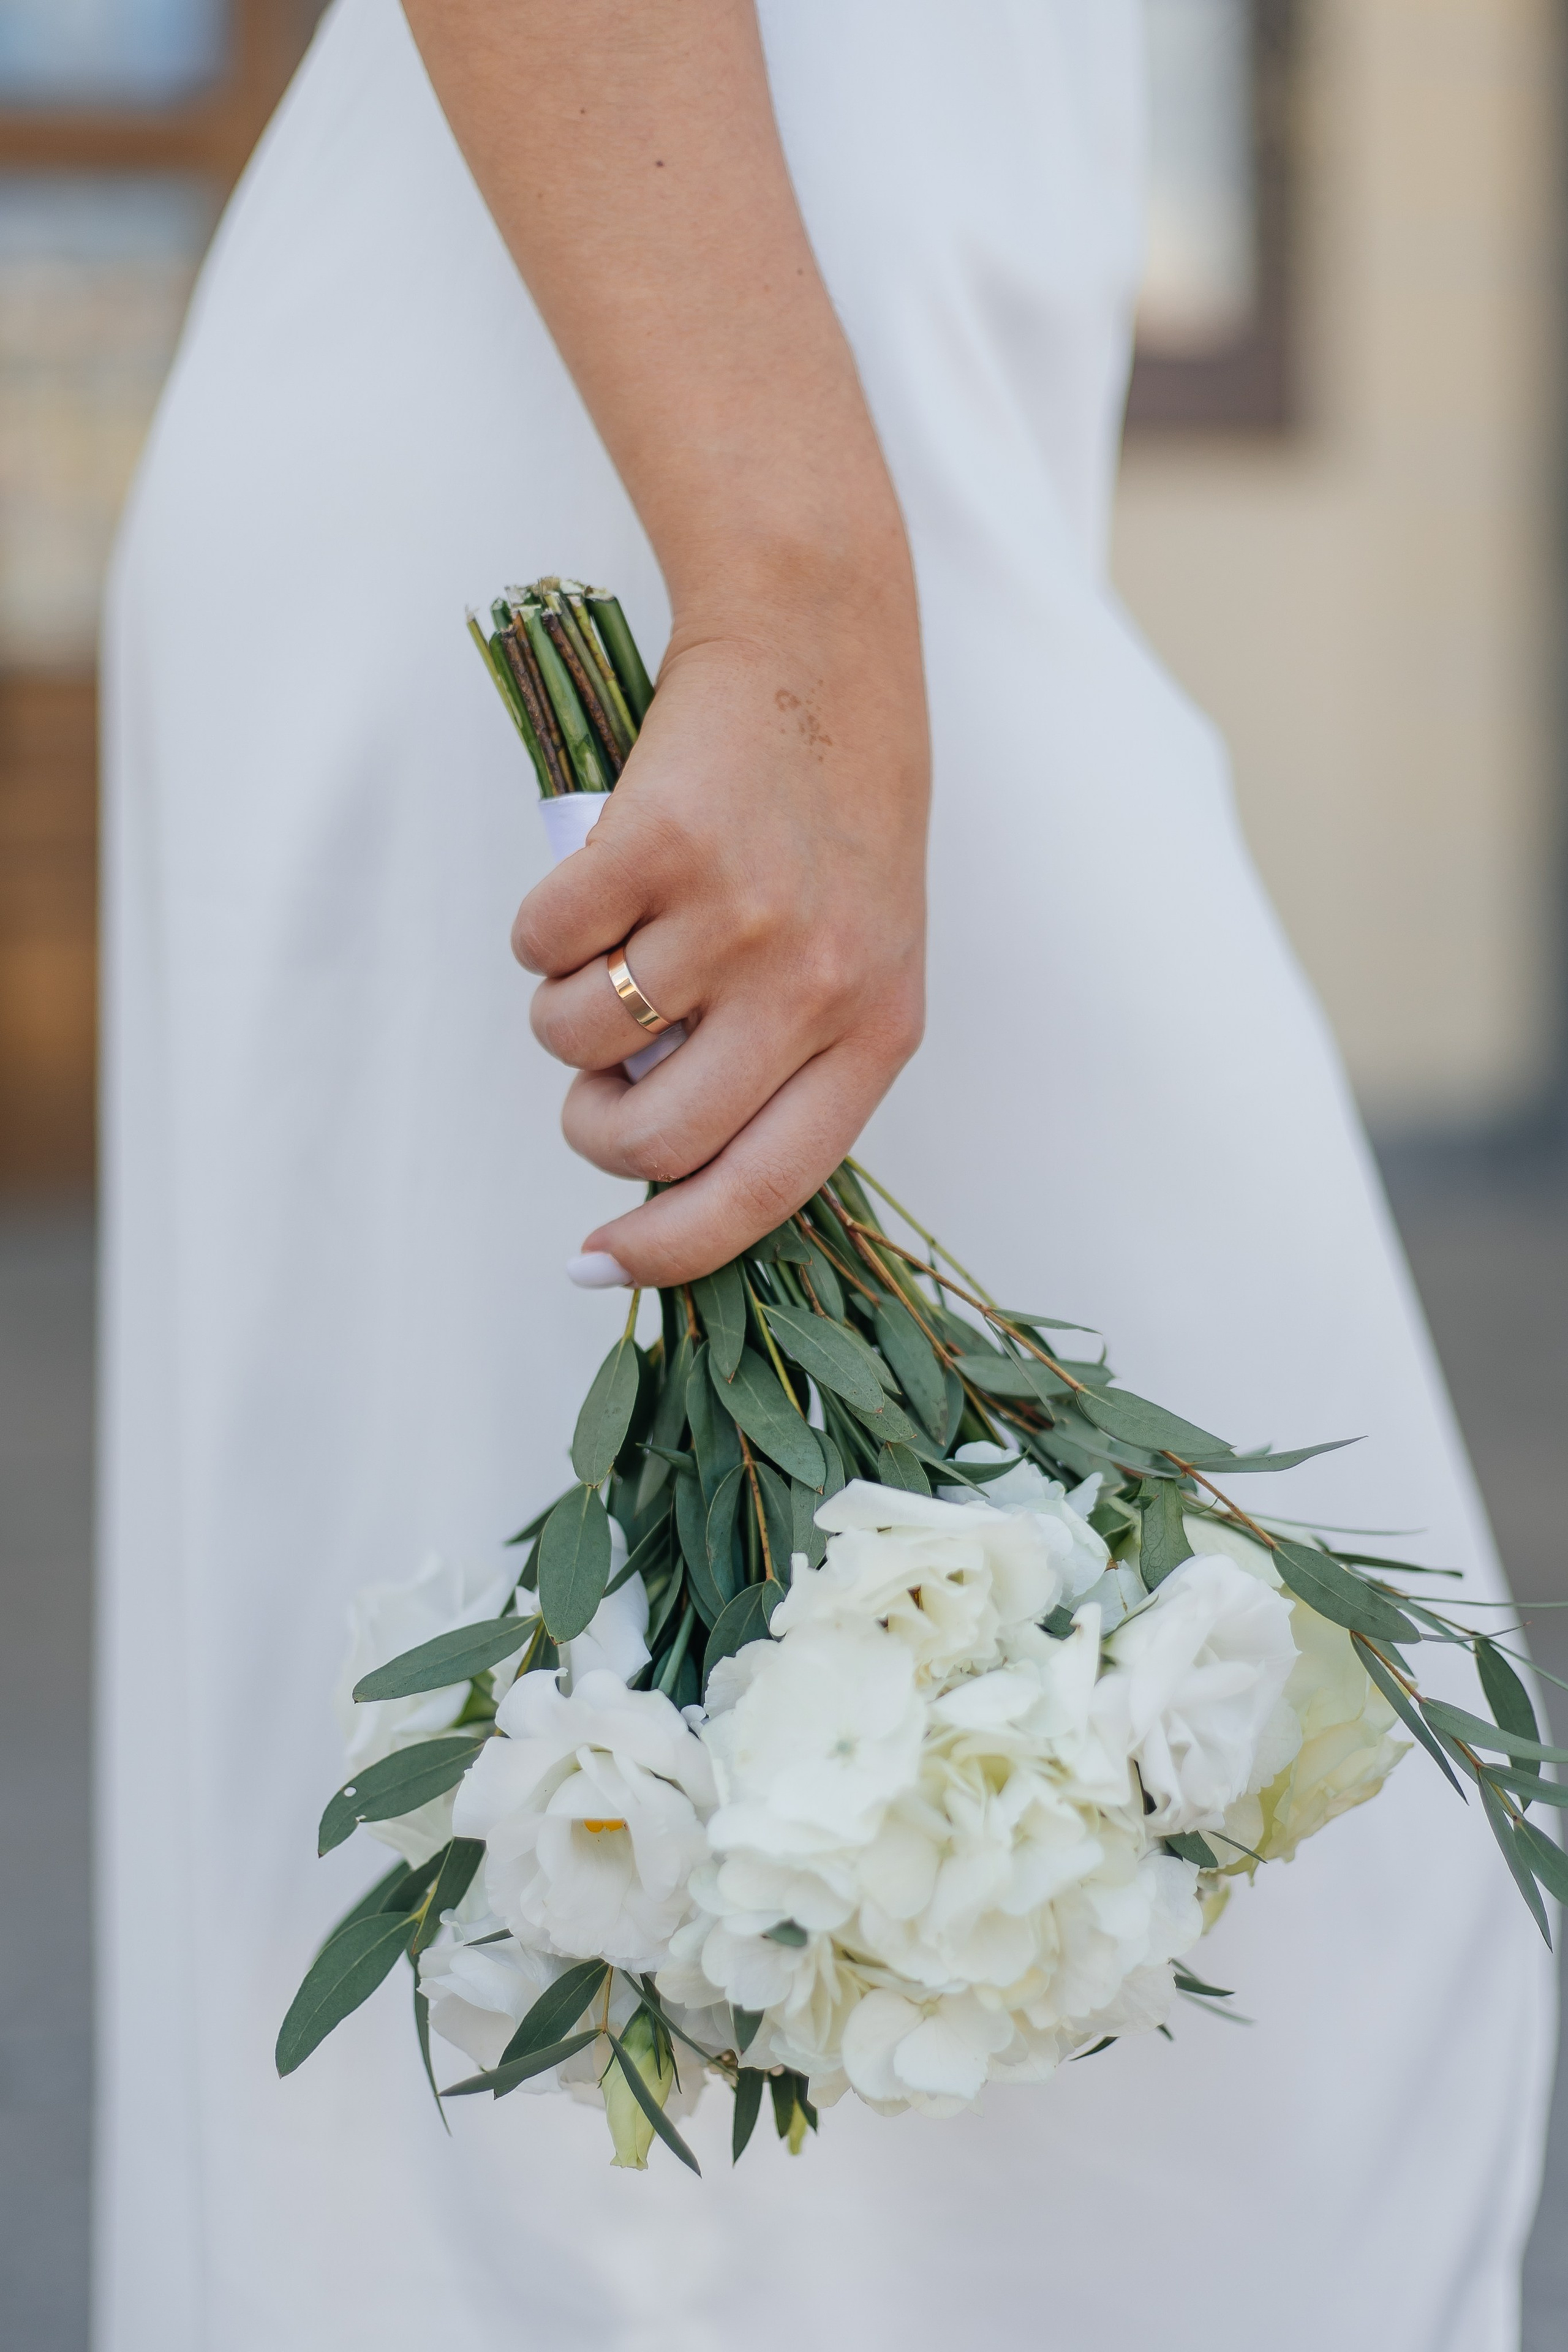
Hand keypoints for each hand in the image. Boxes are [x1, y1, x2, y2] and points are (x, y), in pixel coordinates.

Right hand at [513, 561, 928, 1283]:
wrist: (817, 649)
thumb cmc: (832, 820)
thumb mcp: (860, 954)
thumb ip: (787, 1060)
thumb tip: (663, 1166)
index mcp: (876, 1030)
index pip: (765, 1190)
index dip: (671, 1248)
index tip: (600, 1263)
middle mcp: (814, 985)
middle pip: (654, 1137)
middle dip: (594, 1128)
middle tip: (599, 1080)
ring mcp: (735, 915)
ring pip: (578, 1041)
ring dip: (565, 1011)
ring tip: (616, 944)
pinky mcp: (656, 844)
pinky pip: (541, 946)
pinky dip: (542, 930)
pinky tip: (596, 882)